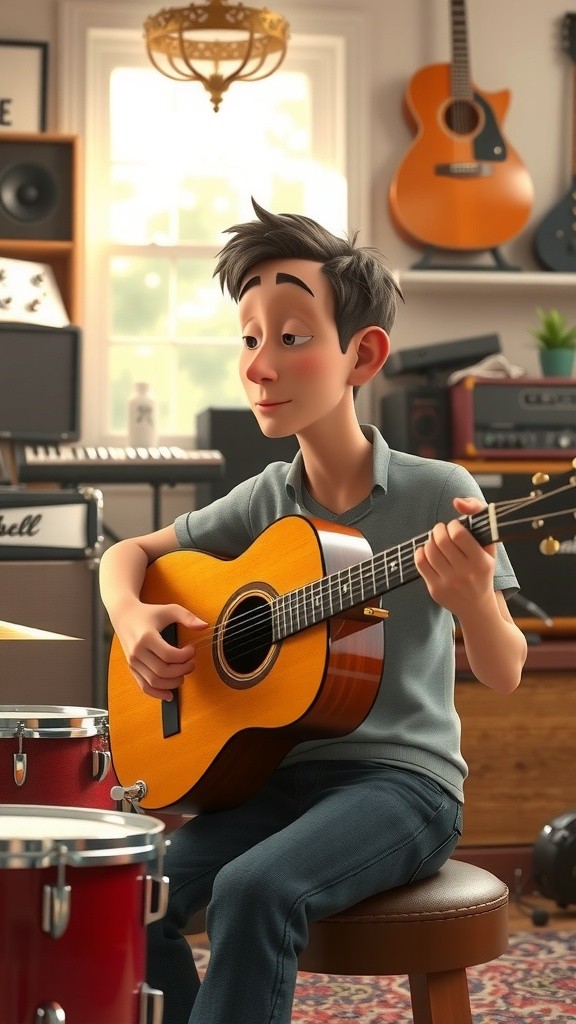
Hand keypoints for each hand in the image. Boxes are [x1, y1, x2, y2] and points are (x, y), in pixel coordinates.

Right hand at [114, 601, 206, 700]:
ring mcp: (133, 662)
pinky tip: (170, 694)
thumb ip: (188, 617)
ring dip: (173, 682)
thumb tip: (205, 626)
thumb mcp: (169, 610)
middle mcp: (137, 652)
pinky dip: (157, 693)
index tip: (192, 650)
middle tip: (191, 664)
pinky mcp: (132, 668)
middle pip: (163, 671)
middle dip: (182, 670)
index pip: (169, 655)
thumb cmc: (149, 612)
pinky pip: (144, 686)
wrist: (124, 616)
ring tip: (183, 674)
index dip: (185, 656)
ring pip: (155, 681)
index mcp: (146, 637)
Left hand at [414, 496, 496, 618]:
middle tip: (441, 529)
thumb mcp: (489, 549)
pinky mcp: (435, 589)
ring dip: (430, 540)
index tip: (455, 527)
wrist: (477, 607)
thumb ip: (480, 518)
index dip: (453, 525)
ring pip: (429, 551)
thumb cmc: (482, 572)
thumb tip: (457, 501)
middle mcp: (465, 573)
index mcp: (481, 562)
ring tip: (435, 540)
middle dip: (438, 529)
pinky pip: (420, 563)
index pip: (459, 534)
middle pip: (442, 541)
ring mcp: (449, 583)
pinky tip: (427, 551)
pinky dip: (421, 552)